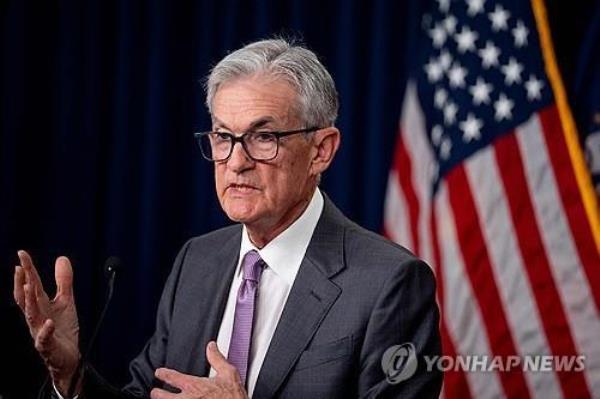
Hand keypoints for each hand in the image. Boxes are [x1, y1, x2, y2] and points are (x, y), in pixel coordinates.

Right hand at [13, 250, 80, 394]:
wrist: (68, 357)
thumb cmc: (62, 329)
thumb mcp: (65, 301)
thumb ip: (63, 281)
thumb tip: (61, 258)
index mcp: (39, 305)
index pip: (30, 285)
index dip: (26, 270)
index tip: (22, 254)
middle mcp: (36, 317)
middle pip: (26, 297)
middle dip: (23, 281)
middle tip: (20, 265)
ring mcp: (39, 331)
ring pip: (31, 315)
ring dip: (30, 301)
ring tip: (29, 285)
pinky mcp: (47, 345)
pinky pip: (44, 338)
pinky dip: (46, 330)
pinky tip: (49, 323)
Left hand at [151, 341, 247, 398]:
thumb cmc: (233, 396)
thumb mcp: (228, 373)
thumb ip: (217, 358)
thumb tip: (211, 346)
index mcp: (194, 386)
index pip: (172, 377)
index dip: (162, 373)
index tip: (159, 372)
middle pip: (162, 397)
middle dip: (156, 394)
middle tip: (155, 392)